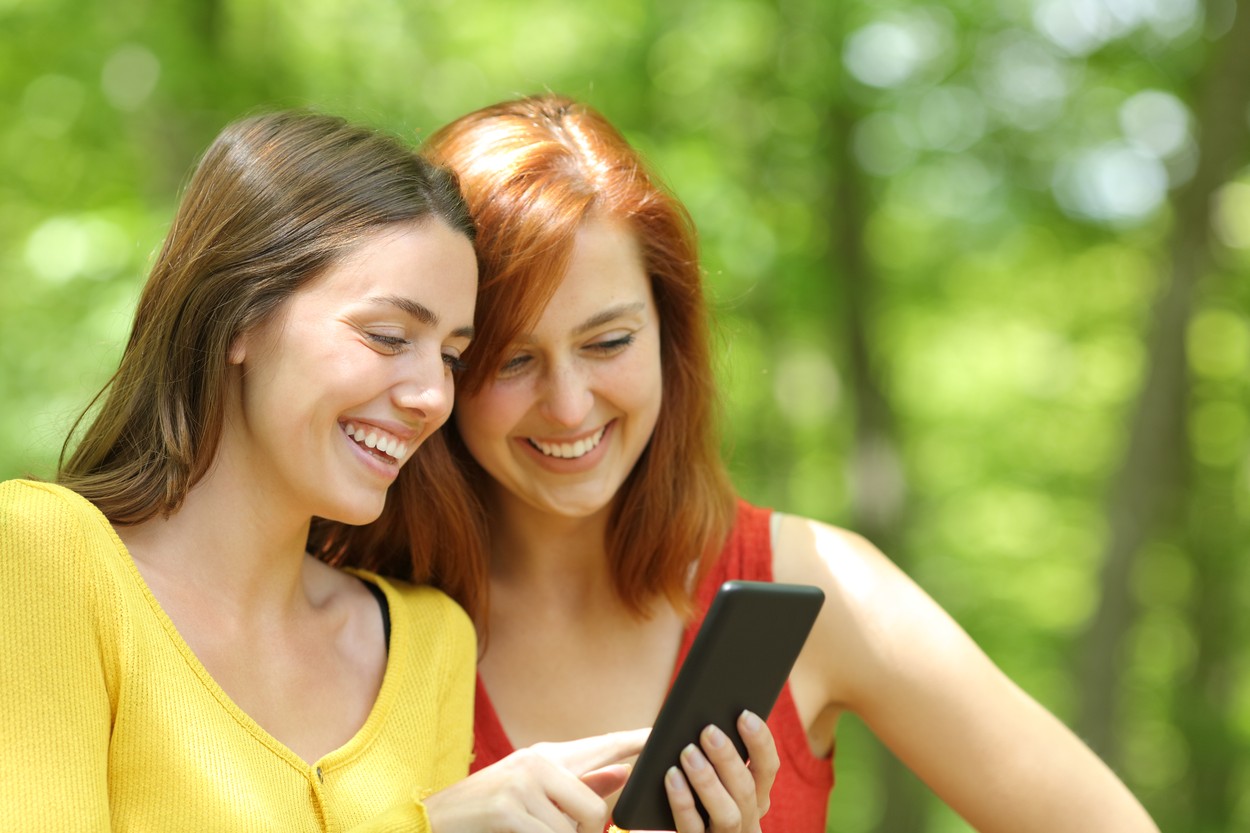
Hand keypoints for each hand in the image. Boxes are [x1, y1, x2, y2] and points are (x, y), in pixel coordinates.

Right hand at [424, 728, 647, 831]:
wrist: (434, 819)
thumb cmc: (490, 811)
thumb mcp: (536, 792)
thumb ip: (580, 784)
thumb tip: (623, 775)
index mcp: (549, 754)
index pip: (606, 746)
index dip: (638, 743)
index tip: (664, 737)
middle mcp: (539, 761)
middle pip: (597, 804)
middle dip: (590, 831)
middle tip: (569, 828)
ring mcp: (523, 783)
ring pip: (574, 828)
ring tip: (530, 830)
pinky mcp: (508, 808)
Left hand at [662, 711, 777, 832]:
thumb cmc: (698, 800)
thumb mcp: (718, 781)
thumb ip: (717, 756)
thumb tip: (707, 722)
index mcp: (756, 798)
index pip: (768, 768)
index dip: (760, 742)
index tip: (744, 715)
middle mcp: (748, 820)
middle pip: (747, 789)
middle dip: (728, 757)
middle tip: (708, 730)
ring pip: (727, 814)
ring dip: (708, 781)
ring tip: (688, 752)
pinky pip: (692, 828)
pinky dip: (683, 802)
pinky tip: (672, 777)